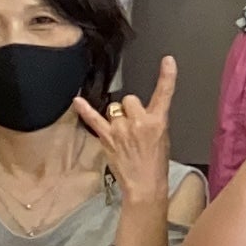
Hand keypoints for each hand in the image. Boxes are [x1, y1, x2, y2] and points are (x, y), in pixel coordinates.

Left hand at [68, 55, 180, 208]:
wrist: (145, 185)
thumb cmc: (155, 165)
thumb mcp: (163, 139)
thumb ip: (152, 121)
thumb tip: (139, 113)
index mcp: (158, 122)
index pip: (164, 94)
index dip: (167, 76)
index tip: (167, 61)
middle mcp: (139, 122)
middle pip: (130, 100)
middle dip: (131, 108)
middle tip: (134, 126)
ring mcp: (121, 129)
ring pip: (115, 108)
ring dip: (117, 116)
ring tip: (123, 133)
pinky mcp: (107, 137)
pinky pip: (94, 119)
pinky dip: (85, 110)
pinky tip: (77, 101)